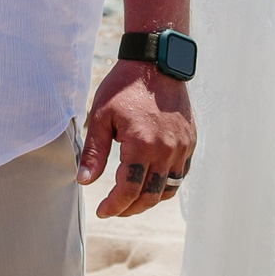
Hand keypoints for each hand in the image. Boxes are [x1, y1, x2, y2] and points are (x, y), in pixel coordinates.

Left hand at [78, 60, 194, 217]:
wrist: (156, 64)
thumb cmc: (124, 87)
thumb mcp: (101, 116)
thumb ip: (94, 152)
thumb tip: (84, 181)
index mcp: (142, 144)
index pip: (129, 189)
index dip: (114, 205)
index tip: (102, 211)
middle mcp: (166, 150)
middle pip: (150, 195)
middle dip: (129, 208)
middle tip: (114, 209)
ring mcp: (182, 148)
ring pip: (168, 189)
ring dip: (149, 200)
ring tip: (130, 201)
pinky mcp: (190, 143)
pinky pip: (180, 175)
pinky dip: (165, 186)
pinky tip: (150, 183)